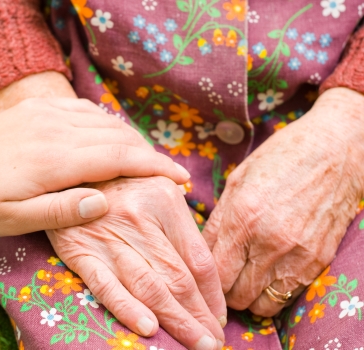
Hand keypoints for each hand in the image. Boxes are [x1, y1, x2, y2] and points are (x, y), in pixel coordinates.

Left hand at [0, 98, 189, 235]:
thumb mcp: (12, 220)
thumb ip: (59, 212)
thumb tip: (103, 204)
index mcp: (55, 160)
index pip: (119, 159)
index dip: (154, 167)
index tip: (180, 178)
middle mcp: (58, 130)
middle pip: (118, 137)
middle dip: (150, 154)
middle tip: (171, 173)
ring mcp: (48, 114)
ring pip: (105, 121)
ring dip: (132, 139)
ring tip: (147, 160)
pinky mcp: (39, 108)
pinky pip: (84, 109)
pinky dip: (107, 122)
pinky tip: (112, 135)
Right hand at [47, 177, 226, 349]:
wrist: (70, 173)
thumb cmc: (121, 181)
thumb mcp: (156, 184)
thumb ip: (181, 218)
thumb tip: (208, 263)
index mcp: (164, 199)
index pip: (198, 258)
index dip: (213, 294)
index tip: (221, 315)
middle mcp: (139, 218)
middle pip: (178, 278)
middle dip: (199, 316)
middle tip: (214, 342)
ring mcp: (109, 236)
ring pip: (149, 287)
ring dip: (176, 321)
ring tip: (195, 344)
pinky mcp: (81, 251)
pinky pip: (107, 286)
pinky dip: (128, 309)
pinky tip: (149, 329)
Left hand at [203, 88, 363, 315]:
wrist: (334, 151)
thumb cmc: (279, 159)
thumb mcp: (236, 182)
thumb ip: (217, 222)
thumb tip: (200, 252)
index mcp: (242, 219)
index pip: (216, 274)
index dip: (206, 279)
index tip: (205, 275)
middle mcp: (268, 243)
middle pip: (236, 295)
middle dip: (225, 292)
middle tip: (224, 279)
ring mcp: (297, 255)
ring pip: (263, 304)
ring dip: (250, 297)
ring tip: (246, 280)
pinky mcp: (318, 261)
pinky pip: (288, 295)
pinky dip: (274, 292)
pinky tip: (268, 275)